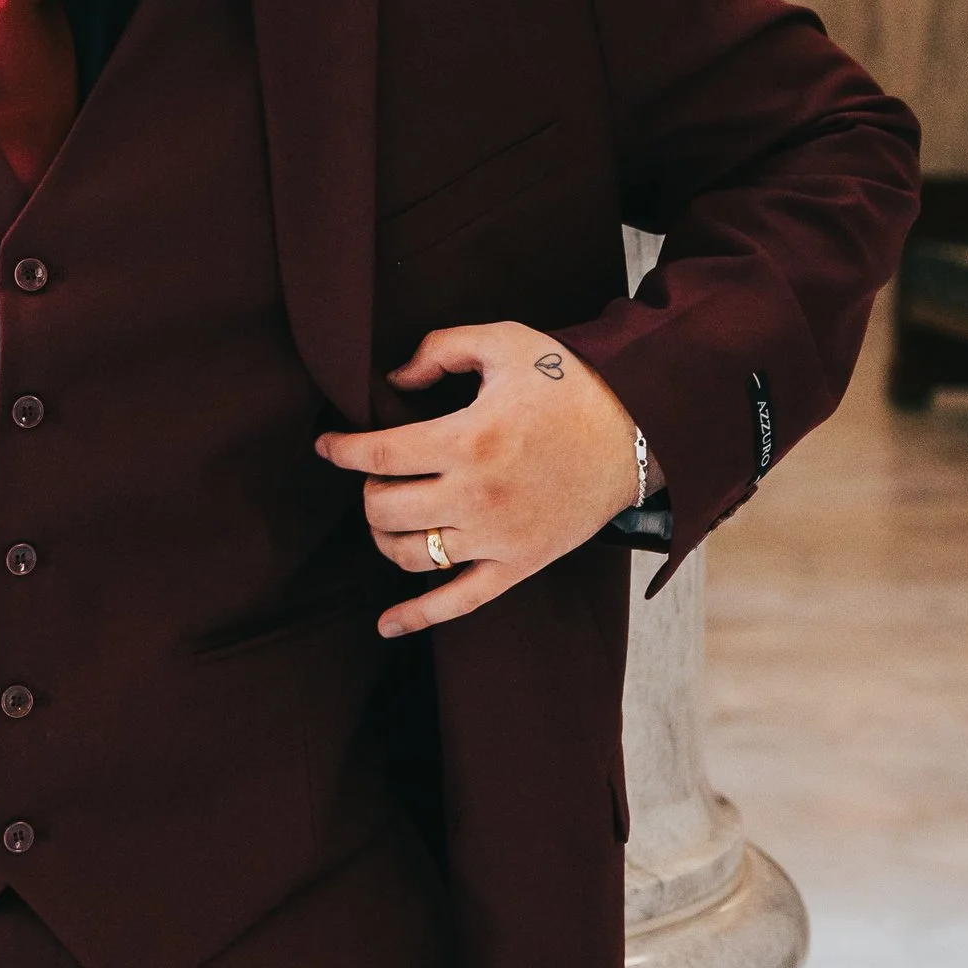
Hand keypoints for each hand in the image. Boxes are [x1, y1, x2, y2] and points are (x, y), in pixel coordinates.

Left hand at [316, 320, 643, 635]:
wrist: (640, 430)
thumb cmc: (570, 383)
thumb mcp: (506, 343)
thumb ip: (440, 348)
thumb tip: (394, 380)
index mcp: (468, 439)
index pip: (378, 455)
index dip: (342, 451)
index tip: (328, 446)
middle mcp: (477, 496)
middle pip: (384, 508)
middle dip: (368, 491)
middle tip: (379, 474)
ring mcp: (497, 538)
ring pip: (410, 554)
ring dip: (384, 535)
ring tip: (390, 514)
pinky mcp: (519, 564)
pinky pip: (459, 602)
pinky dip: (417, 616)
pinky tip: (386, 625)